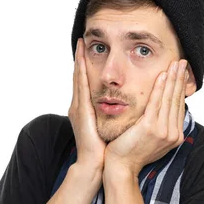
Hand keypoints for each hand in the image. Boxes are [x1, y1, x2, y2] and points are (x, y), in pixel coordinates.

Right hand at [67, 38, 105, 173]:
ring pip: (79, 78)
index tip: (90, 51)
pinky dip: (81, 72)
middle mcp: (79, 106)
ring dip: (80, 60)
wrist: (94, 164)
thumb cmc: (104, 150)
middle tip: (82, 40)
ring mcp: (77, 108)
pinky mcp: (80, 111)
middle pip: (80, 77)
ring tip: (81, 44)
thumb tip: (126, 107)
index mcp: (86, 110)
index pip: (87, 83)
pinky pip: (81, 87)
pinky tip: (82, 60)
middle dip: (80, 59)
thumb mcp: (109, 128)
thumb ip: (113, 116)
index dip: (87, 67)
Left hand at [104, 59, 188, 176]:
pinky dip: (160, 87)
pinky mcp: (151, 127)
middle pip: (177, 100)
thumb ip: (159, 125)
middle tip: (183, 62)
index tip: (181, 73)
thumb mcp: (150, 138)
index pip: (179, 106)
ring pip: (169, 99)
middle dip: (180, 79)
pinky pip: (157, 103)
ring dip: (173, 78)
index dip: (180, 88)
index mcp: (175, 136)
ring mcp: (163, 131)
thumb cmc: (131, 152)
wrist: (121, 167)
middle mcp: (173, 134)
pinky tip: (162, 75)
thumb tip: (162, 111)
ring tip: (175, 63)